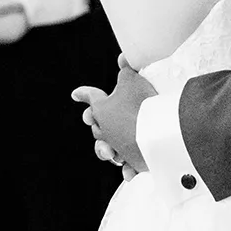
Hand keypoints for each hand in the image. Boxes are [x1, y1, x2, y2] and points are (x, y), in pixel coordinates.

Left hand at [72, 57, 154, 174]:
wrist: (156, 133)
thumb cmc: (140, 104)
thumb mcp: (132, 80)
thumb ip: (126, 70)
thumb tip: (122, 59)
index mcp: (102, 109)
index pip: (91, 97)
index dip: (84, 93)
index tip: (75, 94)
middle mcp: (106, 130)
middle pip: (97, 126)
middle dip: (95, 122)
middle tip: (92, 118)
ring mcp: (118, 147)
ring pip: (106, 148)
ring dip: (107, 147)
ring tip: (110, 148)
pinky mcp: (133, 161)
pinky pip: (126, 164)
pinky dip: (126, 166)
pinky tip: (127, 171)